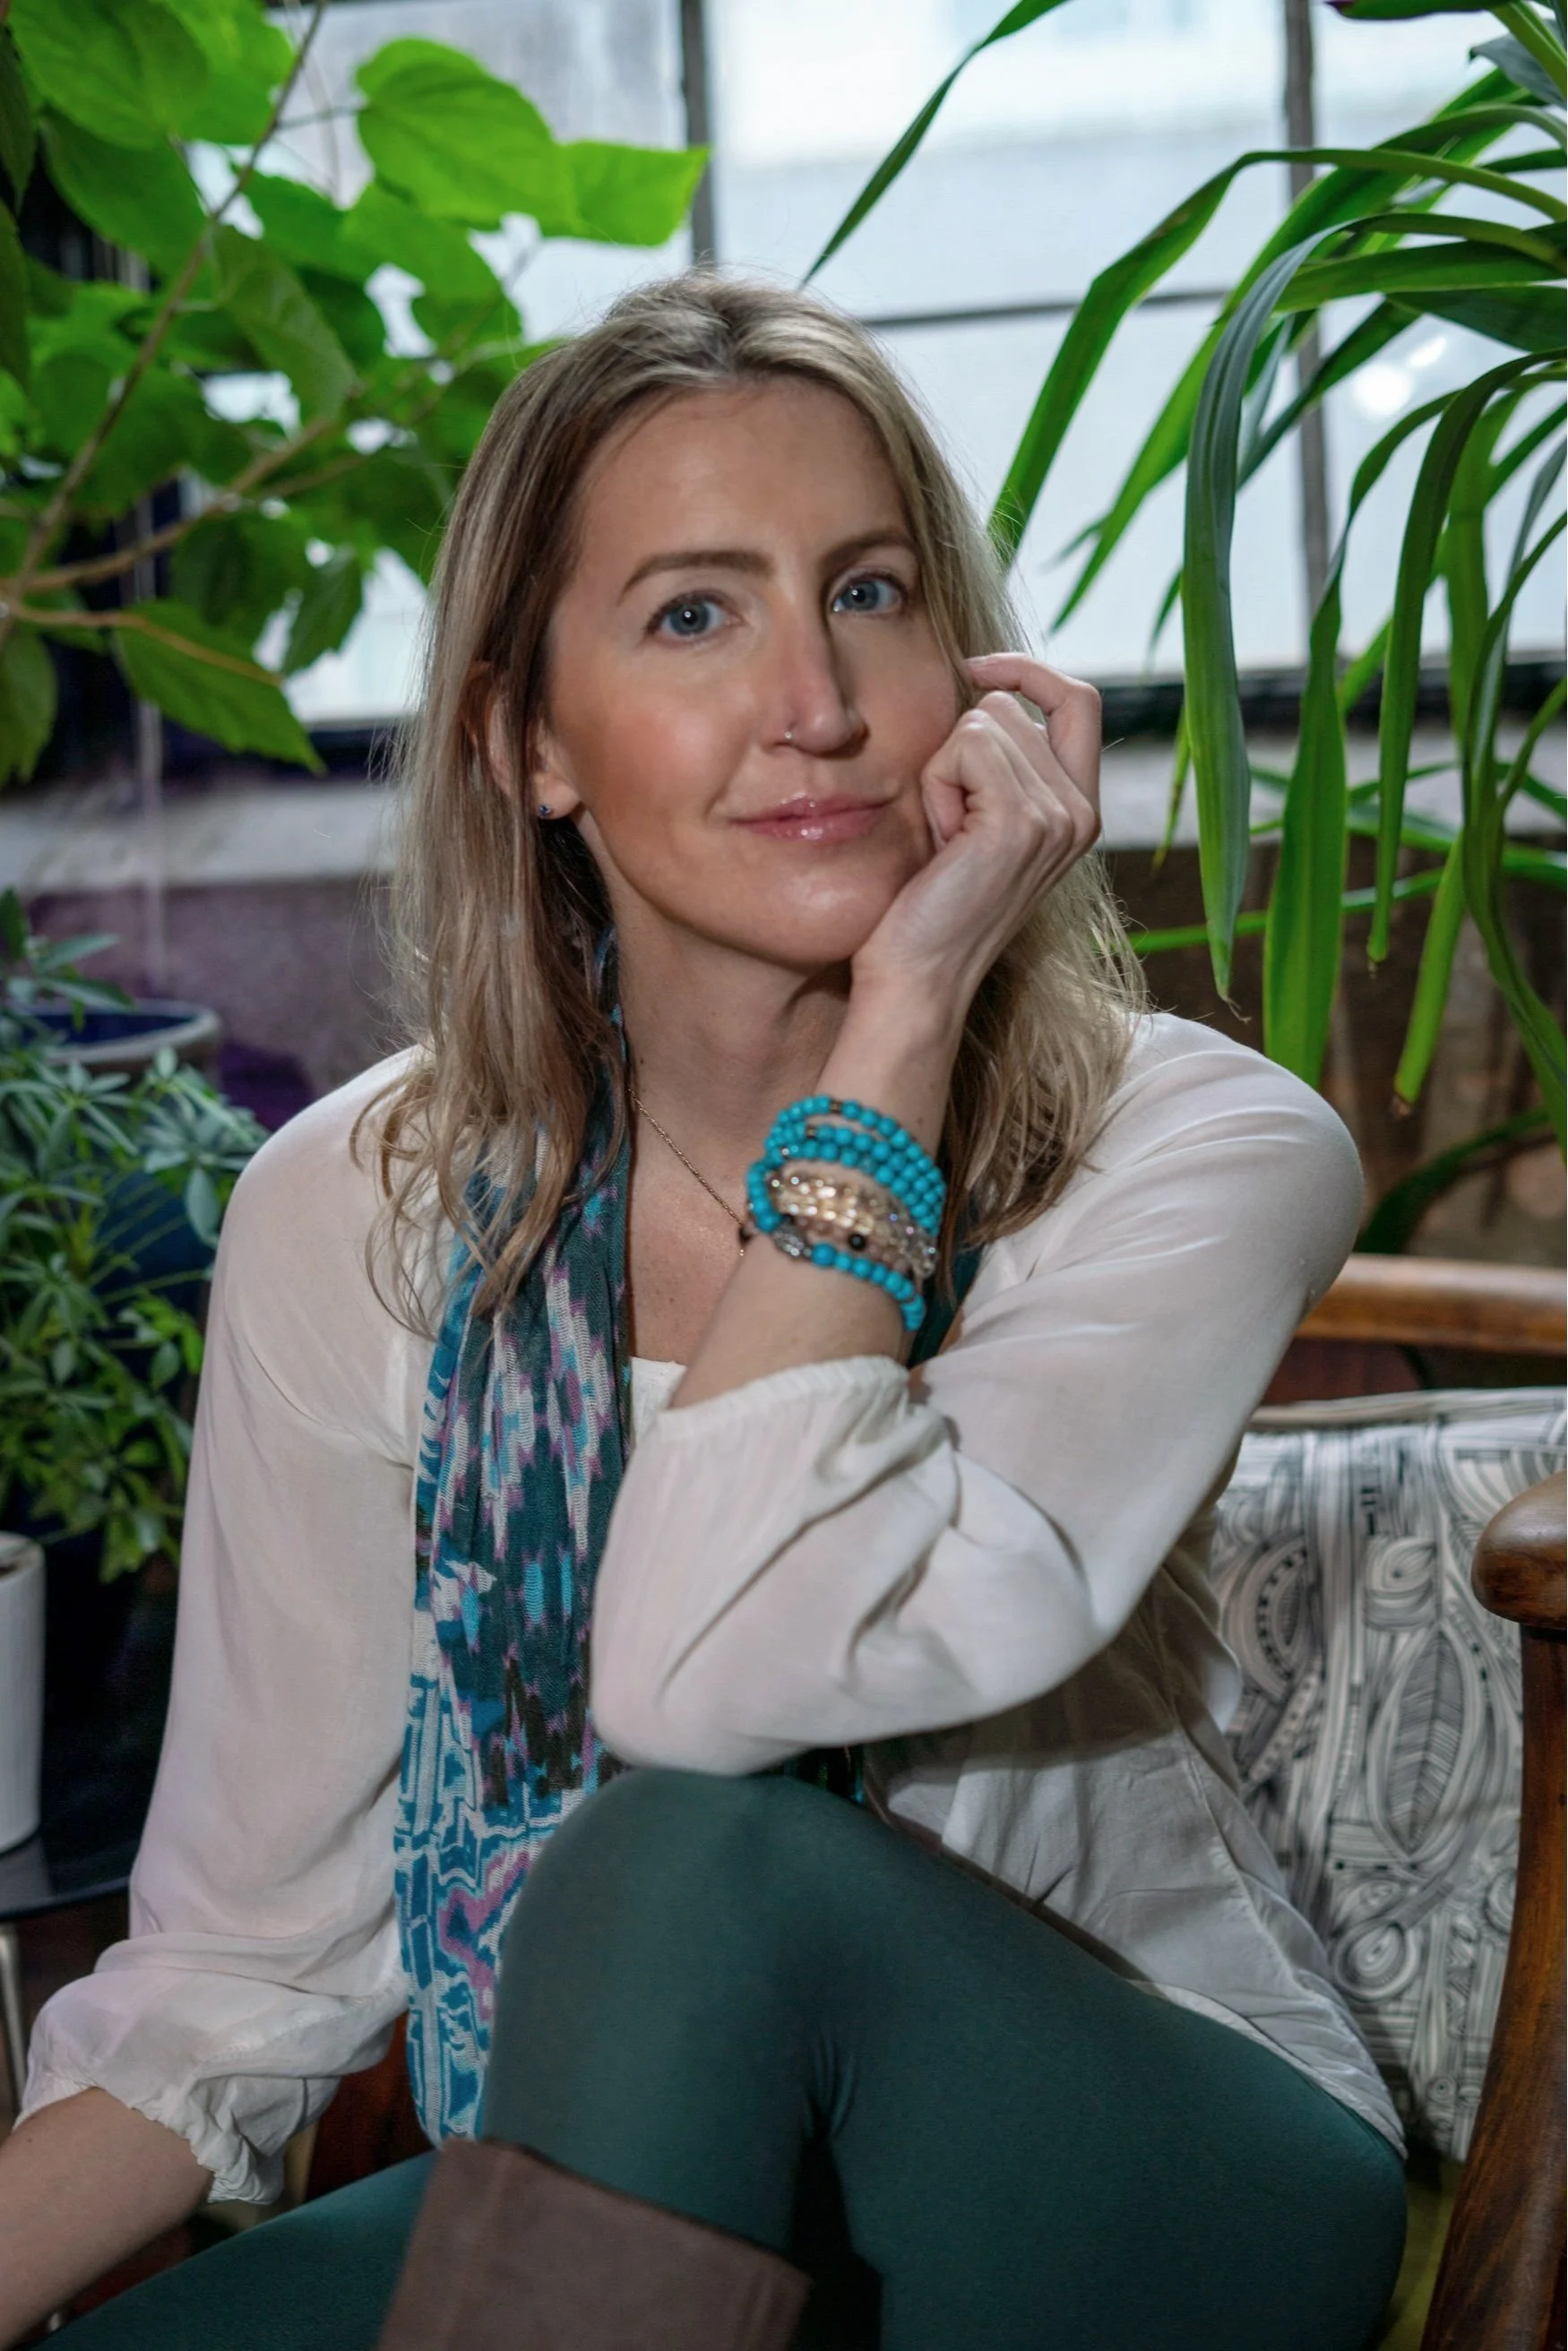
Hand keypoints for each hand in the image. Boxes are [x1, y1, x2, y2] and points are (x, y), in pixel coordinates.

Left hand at [851, 652, 1101, 1027]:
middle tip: (951, 823)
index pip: (1081, 698)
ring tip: (947, 838)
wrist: (919, 975)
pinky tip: (941, 841)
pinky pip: (967, 745)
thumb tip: (984, 687)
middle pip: (1010, 705)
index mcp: (1082, 809)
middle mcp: (1083, 811)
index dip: (1028, 671)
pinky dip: (936, 785)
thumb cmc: (932, 901)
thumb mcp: (980, 820)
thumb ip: (1004, 764)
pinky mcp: (1020, 822)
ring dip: (943, 771)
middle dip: (960, 748)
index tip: (973, 668)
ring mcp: (1058, 816)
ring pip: (983, 721)